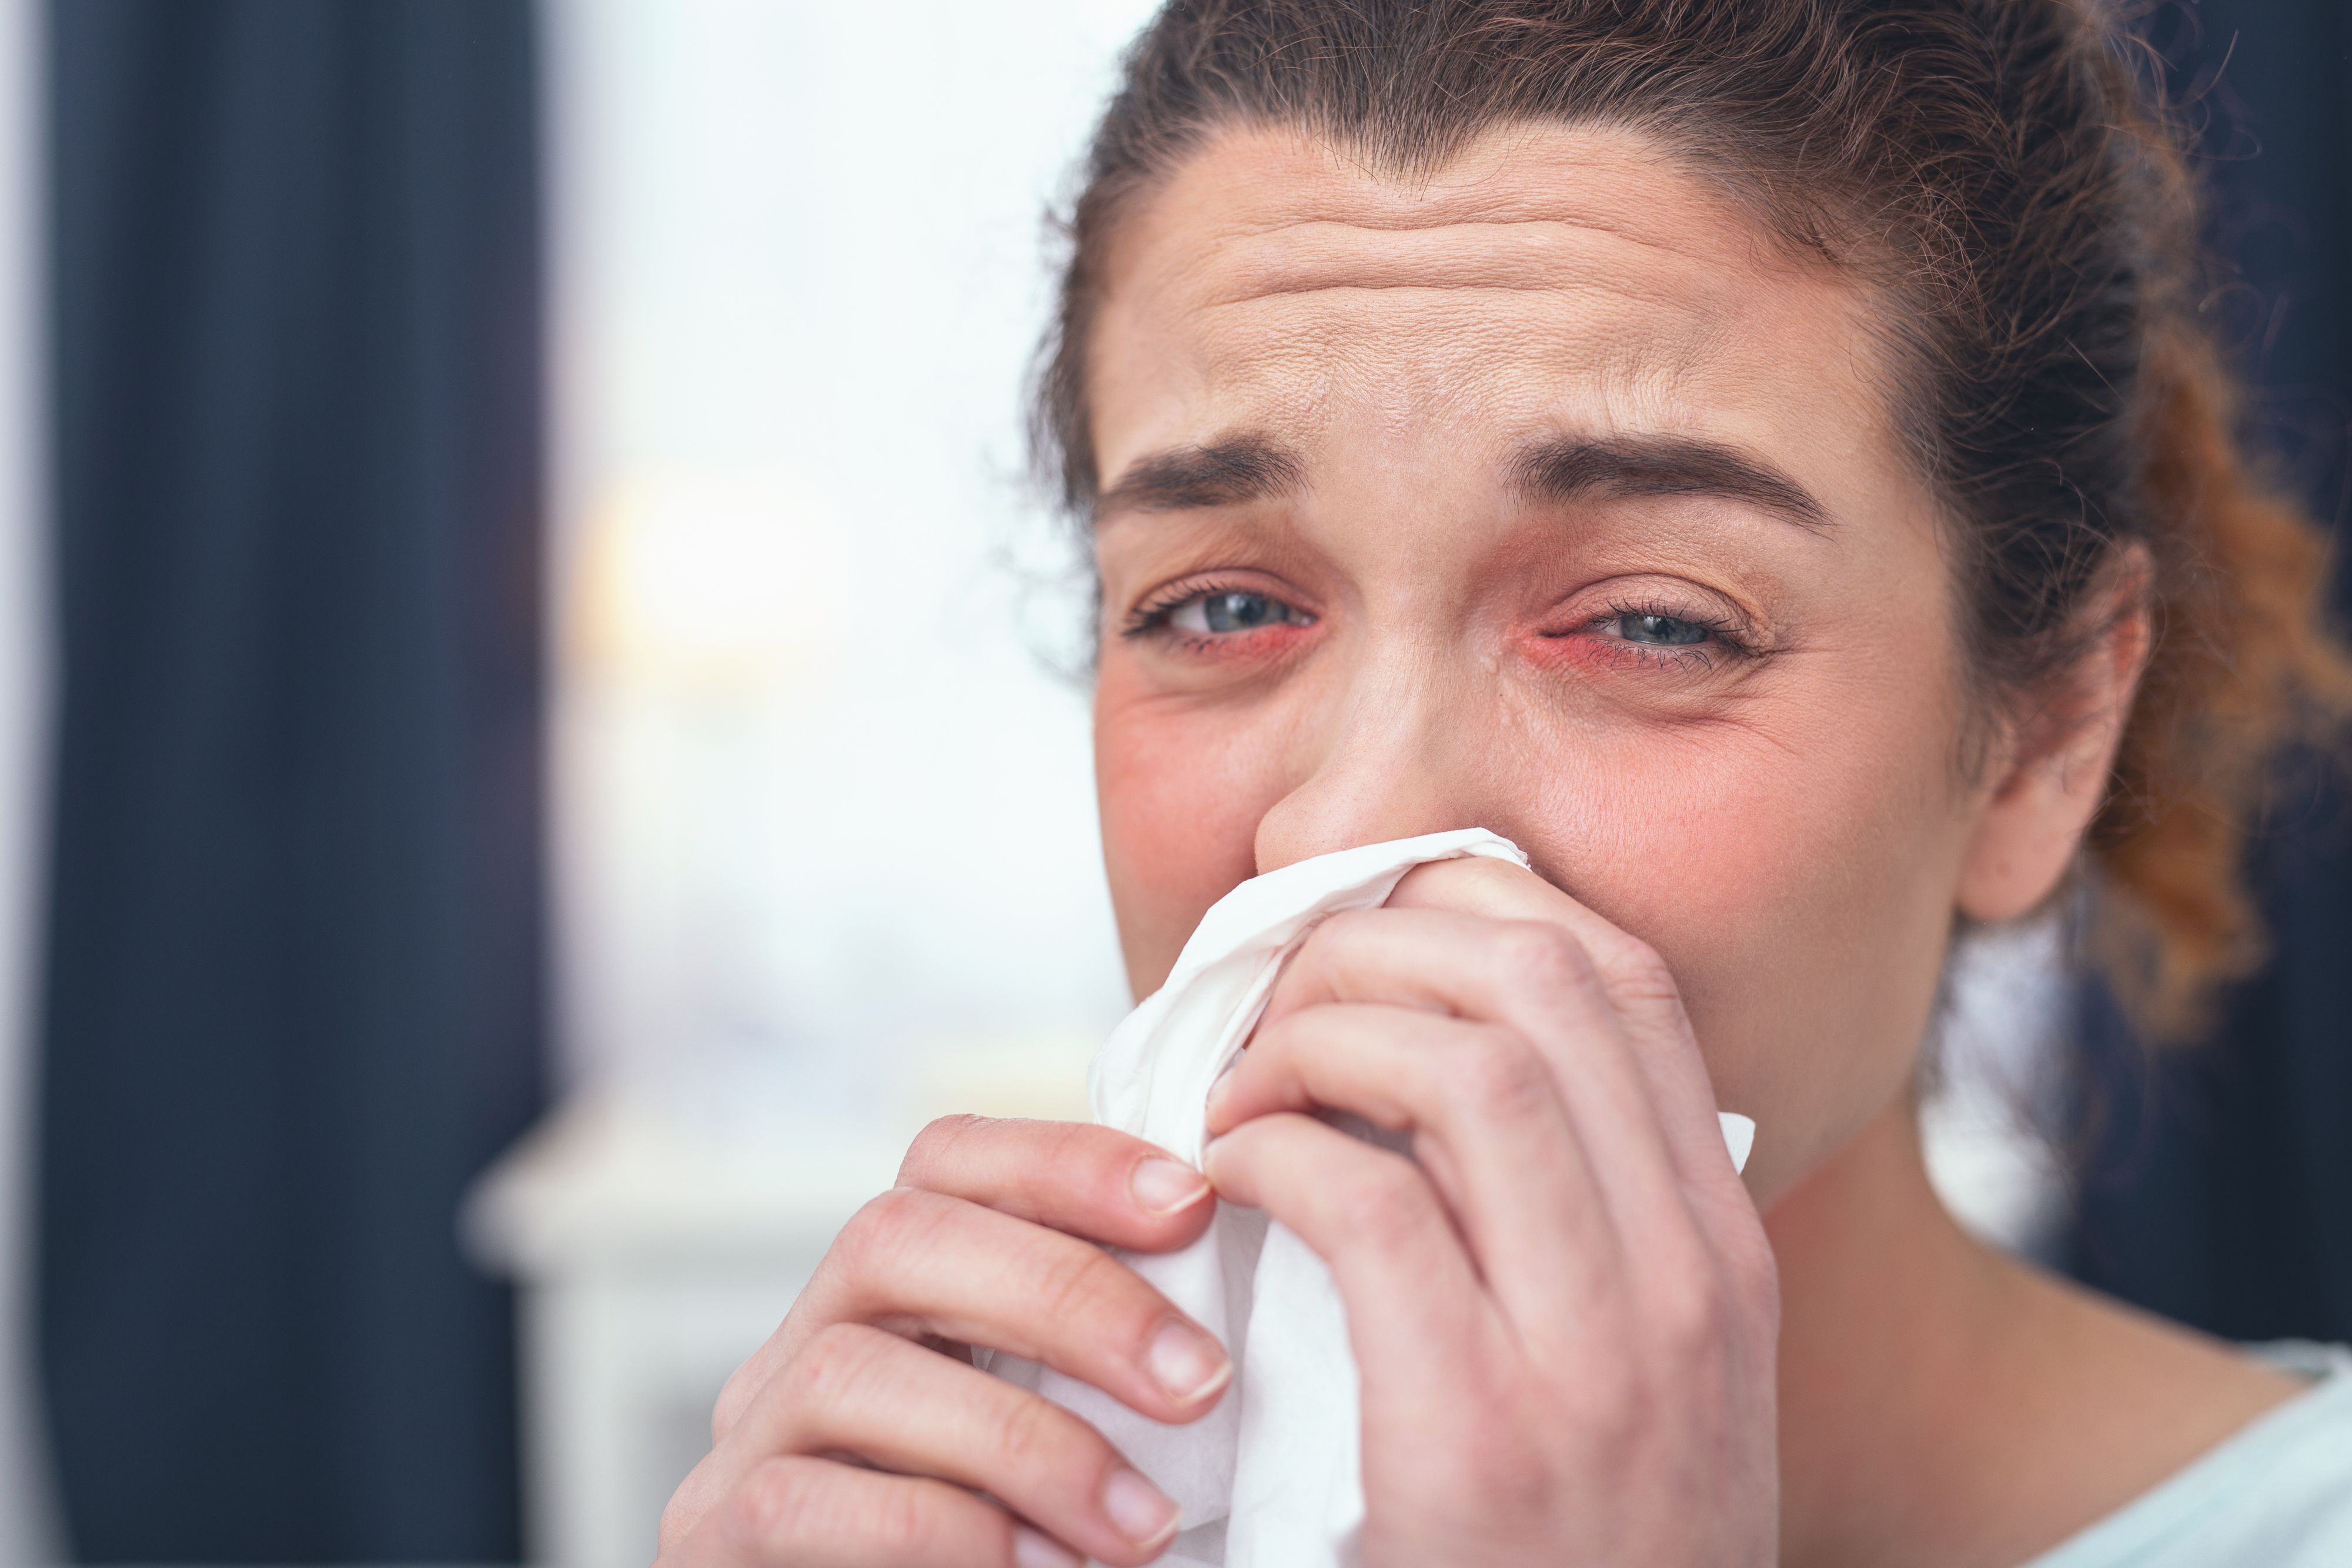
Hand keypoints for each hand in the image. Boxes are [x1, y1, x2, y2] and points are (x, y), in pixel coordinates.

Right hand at [656, 1116, 1229, 1567]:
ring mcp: (745, 1440)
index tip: (1192, 1202)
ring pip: (850, 1367)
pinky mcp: (714, 1536)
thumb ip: (1094, 1366)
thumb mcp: (1055, 1431)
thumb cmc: (1011, 1550)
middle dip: (1063, 1293)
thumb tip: (1224, 1310)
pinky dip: (944, 1527)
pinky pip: (805, 1499)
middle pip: (894, 1235)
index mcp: (886, 1297)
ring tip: (1145, 1527)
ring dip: (1024, 1440)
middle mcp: (799, 1344)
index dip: (1067, 1160)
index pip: (947, 1161)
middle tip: (1197, 1382)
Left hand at [1203, 855, 1778, 1566]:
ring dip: (1319, 1036)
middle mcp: (1687, 1282)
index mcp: (1721, 1251)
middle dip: (1386, 942)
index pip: (1627, 983)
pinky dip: (1272, 1151)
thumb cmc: (1581, 1547)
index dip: (1485, 903)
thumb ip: (1581, 1227)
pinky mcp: (1475, 1439)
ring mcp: (1596, 1361)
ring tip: (1243, 1087)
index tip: (1374, 925)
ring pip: (1462, 1067)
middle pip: (1544, 985)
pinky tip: (1225, 1176)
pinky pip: (1364, 1203)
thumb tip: (1435, 1061)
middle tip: (1282, 993)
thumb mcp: (1642, 1377)